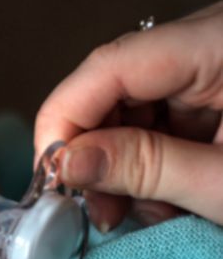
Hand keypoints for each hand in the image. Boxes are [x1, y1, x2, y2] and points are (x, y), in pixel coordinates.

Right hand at [35, 1, 222, 228]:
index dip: (65, 119)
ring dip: (117, 164)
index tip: (52, 176)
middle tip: (91, 209)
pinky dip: (146, 163)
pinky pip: (156, 119)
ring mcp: (211, 67)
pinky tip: (157, 197)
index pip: (110, 66)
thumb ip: (146, 167)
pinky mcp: (214, 91)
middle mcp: (210, 45)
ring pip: (128, 107)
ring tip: (131, 213)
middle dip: (92, 151)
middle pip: (112, 86)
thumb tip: (66, 164)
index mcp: (222, 46)